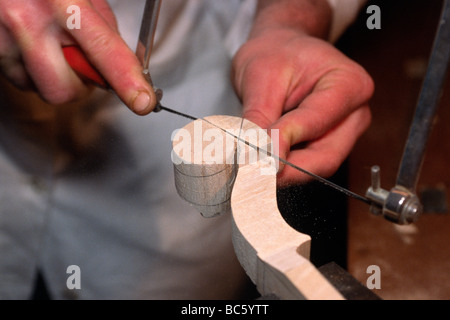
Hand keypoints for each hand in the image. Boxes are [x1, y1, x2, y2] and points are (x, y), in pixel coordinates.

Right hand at [0, 0, 155, 114]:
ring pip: (42, 90)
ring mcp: (3, 40)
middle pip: (65, 89)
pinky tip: (33, 48)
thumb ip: (102, 26)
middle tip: (83, 64)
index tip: (142, 101)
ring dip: (57, 79)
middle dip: (80, 86)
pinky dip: (34, 73)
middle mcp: (27, 22)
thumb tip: (123, 63)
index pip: (103, 49)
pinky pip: (21, 82)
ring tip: (53, 47)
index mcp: (60, 1)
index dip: (126, 80)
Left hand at [232, 27, 372, 186]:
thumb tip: (252, 155)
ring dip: (283, 172)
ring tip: (251, 167)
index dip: (284, 142)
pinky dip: (283, 168)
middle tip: (251, 174)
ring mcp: (344, 132)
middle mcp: (354, 113)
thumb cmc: (276, 54)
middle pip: (325, 157)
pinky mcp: (329, 145)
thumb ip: (258, 118)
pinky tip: (261, 163)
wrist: (280, 51)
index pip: (316, 122)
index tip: (256, 154)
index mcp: (349, 84)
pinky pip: (308, 165)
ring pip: (316, 166)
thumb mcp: (260, 77)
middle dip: (286, 169)